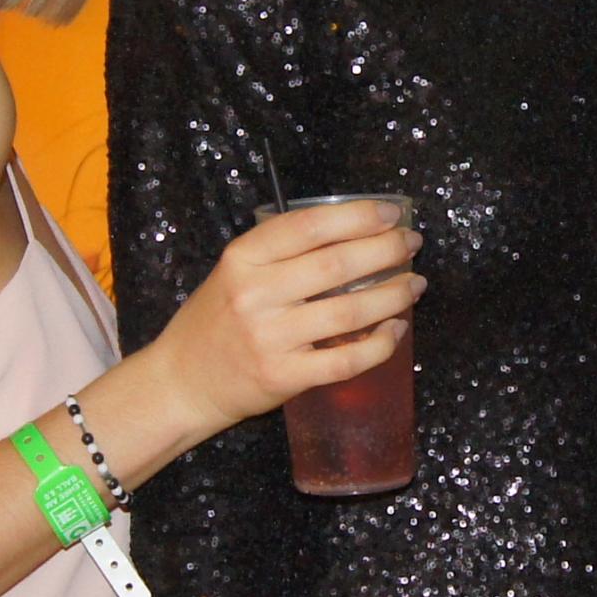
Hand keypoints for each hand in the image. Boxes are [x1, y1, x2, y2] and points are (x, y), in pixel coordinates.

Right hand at [149, 200, 423, 428]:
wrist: (183, 381)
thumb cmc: (217, 320)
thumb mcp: (235, 272)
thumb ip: (281, 252)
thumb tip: (356, 232)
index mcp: (243, 258)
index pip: (308, 226)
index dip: (357, 217)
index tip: (392, 215)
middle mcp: (255, 294)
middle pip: (337, 265)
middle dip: (386, 250)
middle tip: (411, 245)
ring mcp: (270, 338)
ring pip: (349, 311)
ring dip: (392, 295)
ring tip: (414, 285)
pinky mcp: (284, 377)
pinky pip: (346, 360)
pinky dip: (380, 345)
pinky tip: (395, 330)